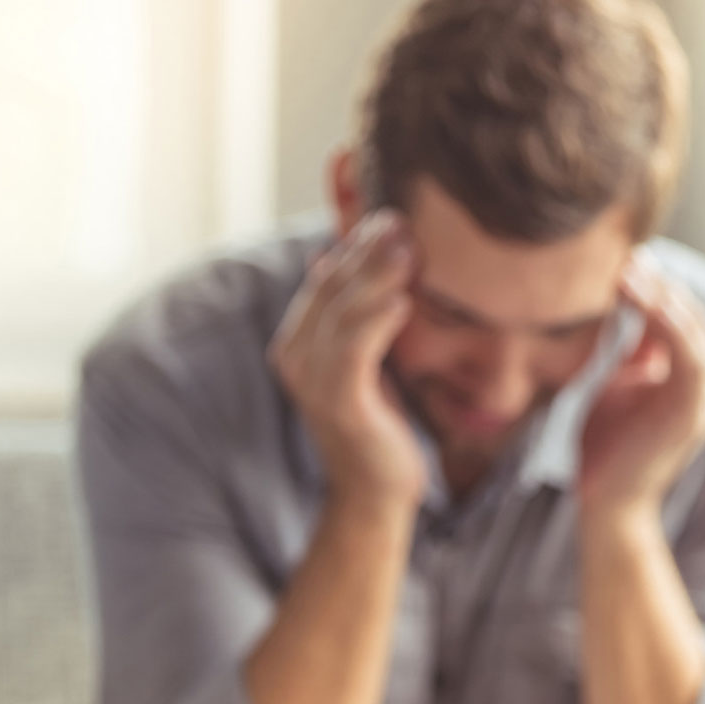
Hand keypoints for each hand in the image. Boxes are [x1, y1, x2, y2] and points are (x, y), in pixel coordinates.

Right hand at [269, 210, 425, 508]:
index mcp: (299, 339)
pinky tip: (403, 301)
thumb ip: (357, 314)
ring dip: (376, 276)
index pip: (326, 277)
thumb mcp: (368, 357)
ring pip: (342, 312)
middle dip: (367, 250)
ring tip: (409, 247)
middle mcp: (295, 354)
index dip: (357, 243)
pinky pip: (354, 352)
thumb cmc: (378, 419)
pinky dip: (376, 323)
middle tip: (403, 218)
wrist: (375, 489)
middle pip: (331, 287)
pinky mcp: (338, 402)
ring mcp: (312, 379)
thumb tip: (333, 256)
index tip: (392, 214)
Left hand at [578, 255, 704, 512]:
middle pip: (690, 317)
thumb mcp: (620, 384)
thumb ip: (634, 350)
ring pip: (692, 329)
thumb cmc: (609, 446)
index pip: (680, 319)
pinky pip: (690, 353)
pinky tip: (645, 299)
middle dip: (658, 284)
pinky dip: (669, 323)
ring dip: (661, 296)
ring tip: (629, 270)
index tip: (621, 260)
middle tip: (624, 256)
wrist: (608, 500)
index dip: (654, 287)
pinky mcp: (697, 409)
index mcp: (694, 378)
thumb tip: (633, 305)